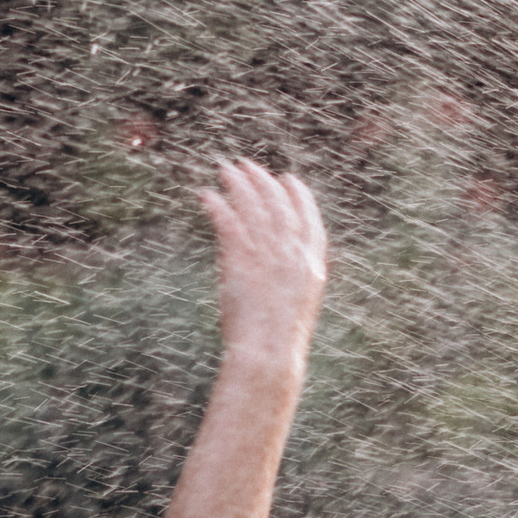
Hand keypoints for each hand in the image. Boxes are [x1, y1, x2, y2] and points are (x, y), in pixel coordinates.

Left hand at [202, 160, 326, 373]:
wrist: (270, 352)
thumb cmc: (280, 342)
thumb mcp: (297, 308)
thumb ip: (291, 283)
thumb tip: (278, 279)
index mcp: (312, 264)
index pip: (309, 218)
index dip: (298, 196)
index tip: (288, 180)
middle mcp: (293, 252)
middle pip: (278, 204)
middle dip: (262, 180)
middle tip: (247, 165)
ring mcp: (268, 252)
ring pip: (253, 205)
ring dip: (238, 183)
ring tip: (225, 169)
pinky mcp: (241, 256)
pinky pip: (227, 220)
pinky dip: (216, 204)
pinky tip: (205, 194)